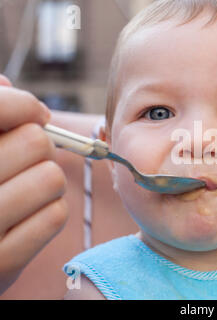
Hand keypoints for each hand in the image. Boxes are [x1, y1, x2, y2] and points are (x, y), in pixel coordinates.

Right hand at [0, 74, 67, 294]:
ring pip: (51, 178)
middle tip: (25, 157)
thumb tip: (5, 82)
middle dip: (38, 145)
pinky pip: (56, 216)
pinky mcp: (0, 266)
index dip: (25, 105)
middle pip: (36, 142)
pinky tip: (28, 215)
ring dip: (46, 179)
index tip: (36, 114)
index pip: (0, 107)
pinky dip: (50, 210)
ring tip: (26, 186)